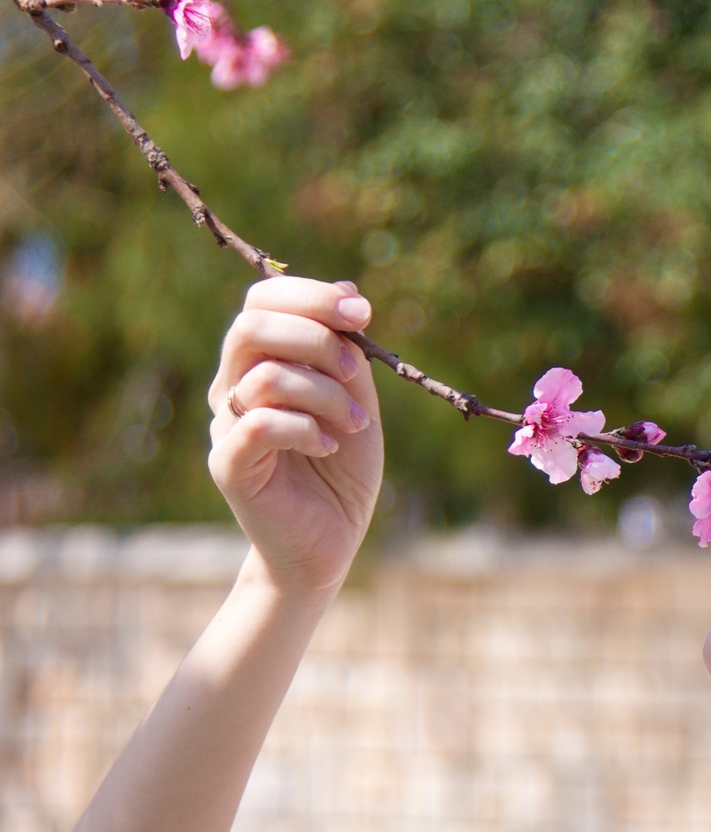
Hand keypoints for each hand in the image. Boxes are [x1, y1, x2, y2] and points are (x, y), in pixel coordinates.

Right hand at [206, 277, 383, 596]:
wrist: (330, 540)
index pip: (263, 300)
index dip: (310, 295)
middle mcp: (234, 386)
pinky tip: (327, 447)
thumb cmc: (342, 465)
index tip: (363, 314)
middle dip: (315, 336)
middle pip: (251, 326)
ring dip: (325, 393)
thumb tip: (349, 290)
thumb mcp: (356, 394)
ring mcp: (227, 426)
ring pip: (265, 377)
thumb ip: (346, 347)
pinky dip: (306, 429)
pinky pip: (260, 425)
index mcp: (260, 361)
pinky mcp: (229, 466)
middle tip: (356, 369)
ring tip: (354, 422)